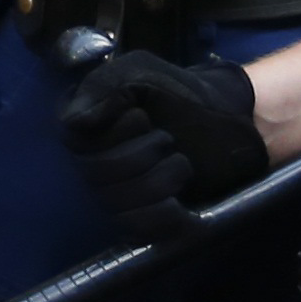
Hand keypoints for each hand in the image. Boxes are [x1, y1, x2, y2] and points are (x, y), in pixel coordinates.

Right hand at [57, 49, 265, 234]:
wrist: (226, 123)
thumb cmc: (180, 95)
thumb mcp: (140, 72)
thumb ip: (104, 87)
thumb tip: (74, 121)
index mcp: (83, 125)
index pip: (74, 140)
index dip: (115, 131)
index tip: (143, 116)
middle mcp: (87, 162)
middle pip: (95, 174)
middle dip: (143, 153)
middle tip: (167, 138)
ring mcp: (111, 196)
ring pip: (117, 204)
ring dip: (160, 179)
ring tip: (180, 163)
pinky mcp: (137, 221)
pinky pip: (137, 229)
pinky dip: (164, 214)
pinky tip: (179, 198)